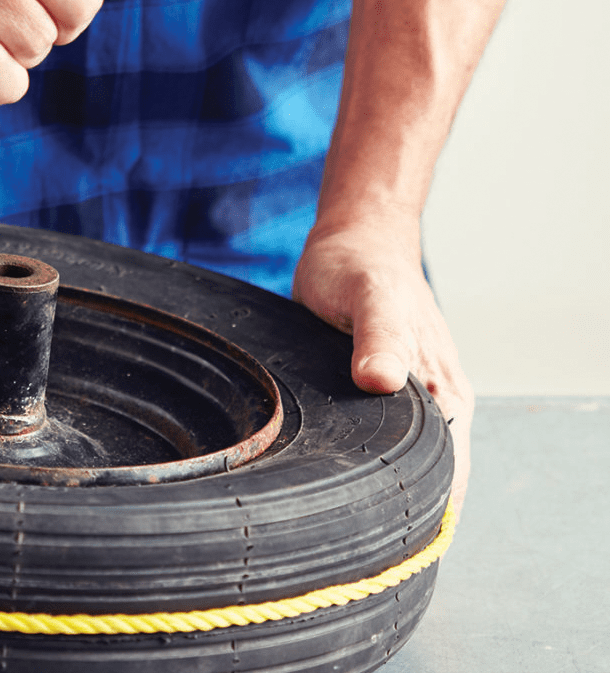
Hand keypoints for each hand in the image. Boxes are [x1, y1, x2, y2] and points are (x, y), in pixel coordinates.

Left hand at [292, 215, 472, 515]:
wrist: (352, 241)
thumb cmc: (359, 266)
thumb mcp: (368, 296)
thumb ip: (379, 336)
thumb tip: (383, 381)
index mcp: (443, 389)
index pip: (450, 472)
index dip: (429, 510)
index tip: (396, 544)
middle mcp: (435, 401)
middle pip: (432, 477)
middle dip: (406, 513)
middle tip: (355, 549)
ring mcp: (410, 400)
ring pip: (407, 462)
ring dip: (386, 492)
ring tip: (344, 530)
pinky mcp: (382, 394)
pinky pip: (381, 442)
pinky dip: (367, 466)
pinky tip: (339, 486)